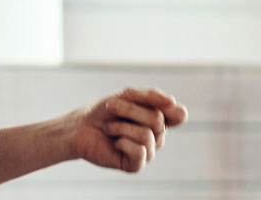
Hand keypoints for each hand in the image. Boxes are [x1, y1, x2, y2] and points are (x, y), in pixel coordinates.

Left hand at [65, 87, 188, 172]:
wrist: (80, 126)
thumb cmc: (105, 111)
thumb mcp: (127, 96)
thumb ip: (150, 97)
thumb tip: (173, 103)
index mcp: (160, 119)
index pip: (179, 114)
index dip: (165, 105)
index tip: (133, 95)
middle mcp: (157, 136)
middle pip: (158, 119)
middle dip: (129, 110)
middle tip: (111, 107)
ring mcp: (148, 152)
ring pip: (146, 135)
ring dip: (121, 126)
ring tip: (110, 128)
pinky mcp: (135, 165)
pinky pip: (139, 152)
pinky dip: (122, 142)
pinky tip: (115, 143)